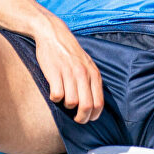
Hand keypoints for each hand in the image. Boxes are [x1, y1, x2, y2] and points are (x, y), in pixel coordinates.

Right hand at [27, 9, 103, 123]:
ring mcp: (69, 73)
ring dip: (66, 106)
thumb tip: (94, 103)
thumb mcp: (87, 65)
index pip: (99, 103)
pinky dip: (54, 99)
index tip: (88, 118)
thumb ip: (91, 81)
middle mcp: (83, 74)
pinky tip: (54, 93)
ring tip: (64, 100)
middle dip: (82, 118)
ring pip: (71, 102)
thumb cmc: (70, 53)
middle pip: (87, 106)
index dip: (94, 115)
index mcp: (94, 74)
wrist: (53, 34)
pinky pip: (56, 95)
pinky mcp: (54, 72)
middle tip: (76, 118)